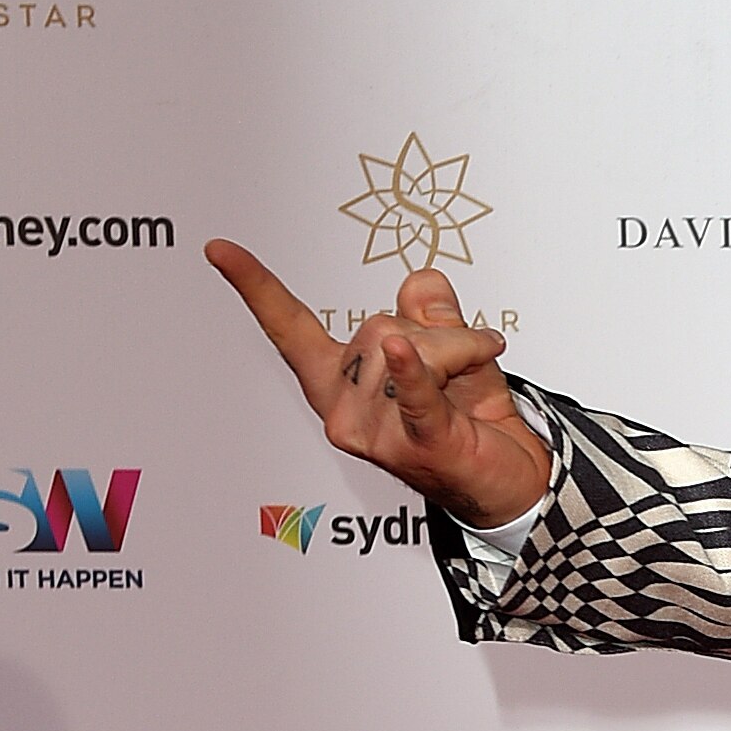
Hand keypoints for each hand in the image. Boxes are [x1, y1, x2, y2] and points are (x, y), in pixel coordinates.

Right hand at [206, 240, 552, 528]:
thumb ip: (433, 316)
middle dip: (438, 332)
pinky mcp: (415, 443)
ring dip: (460, 353)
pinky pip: (412, 394)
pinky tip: (400, 354)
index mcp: (342, 382)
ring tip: (470, 383)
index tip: (220, 250)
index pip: (290, 328)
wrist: (511, 480)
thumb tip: (420, 283)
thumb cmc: (476, 422)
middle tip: (470, 357)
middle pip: (381, 325)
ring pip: (410, 348)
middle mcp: (345, 410)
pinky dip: (412, 371)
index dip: (255, 287)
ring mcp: (374, 432)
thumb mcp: (457, 354)